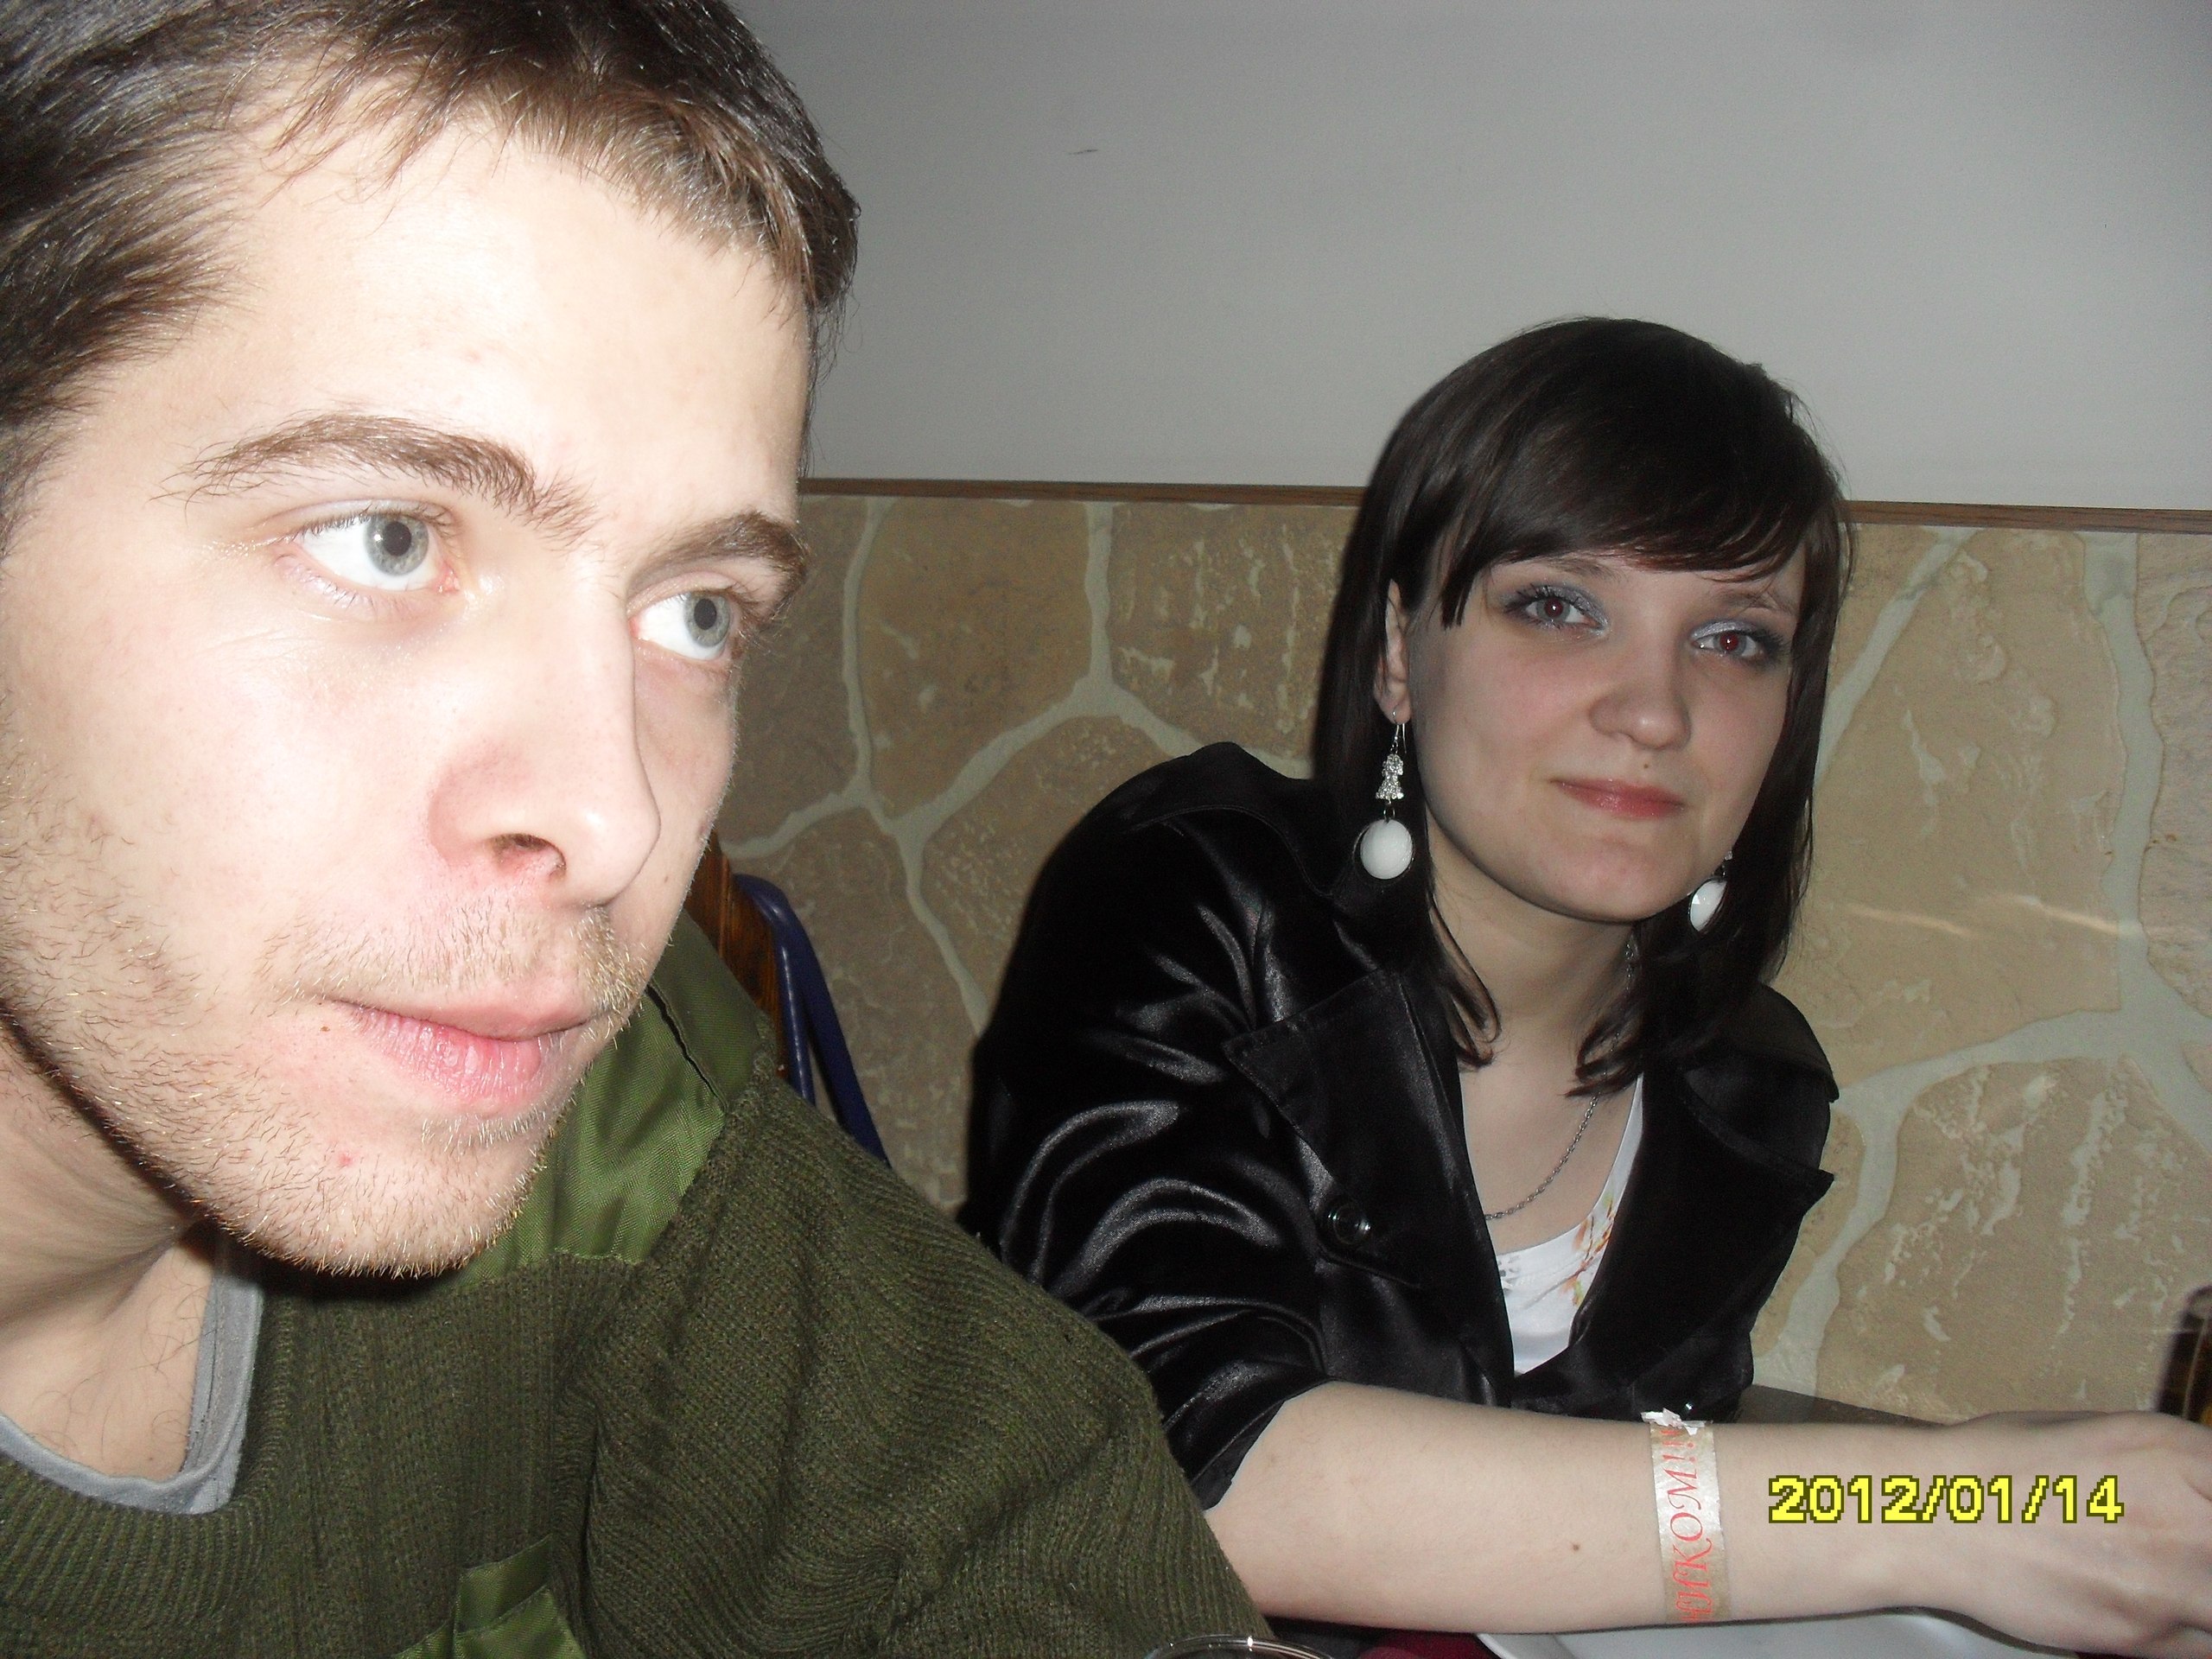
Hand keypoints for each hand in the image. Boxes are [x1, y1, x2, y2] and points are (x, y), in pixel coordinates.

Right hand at [1908, 1412, 2211, 1657]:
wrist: (1933, 1515)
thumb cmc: (2002, 1463)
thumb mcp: (2099, 1433)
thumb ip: (2171, 1467)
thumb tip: (2204, 1494)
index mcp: (2173, 1448)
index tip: (2204, 1518)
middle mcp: (2185, 1513)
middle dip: (2208, 1553)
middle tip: (2187, 1553)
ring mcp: (2167, 1580)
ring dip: (2207, 1598)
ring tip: (2180, 1587)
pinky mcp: (2142, 1635)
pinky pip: (2205, 1647)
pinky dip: (2195, 1635)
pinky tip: (2160, 1610)